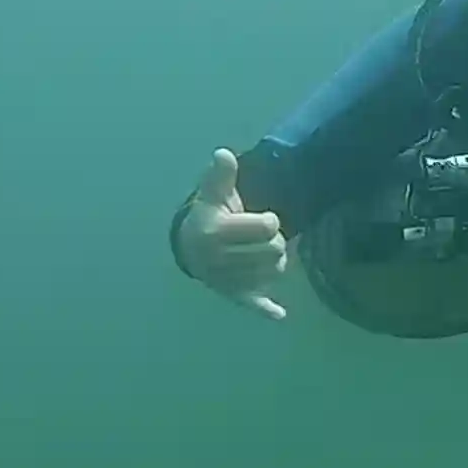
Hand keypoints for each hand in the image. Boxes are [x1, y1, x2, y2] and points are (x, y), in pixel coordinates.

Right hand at [177, 149, 288, 319]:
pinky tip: (278, 313)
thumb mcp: (213, 193)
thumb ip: (221, 175)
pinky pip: (253, 304)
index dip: (270, 221)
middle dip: (275, 241)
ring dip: (276, 262)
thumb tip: (223, 154)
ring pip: (275, 272)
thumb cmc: (210, 215)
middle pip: (275, 251)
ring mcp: (226, 281)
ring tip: (262, 253)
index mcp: (215, 232)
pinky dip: (266, 309)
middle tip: (263, 238)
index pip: (267, 227)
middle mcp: (218, 260)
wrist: (189, 247)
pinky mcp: (233, 296)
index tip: (262, 220)